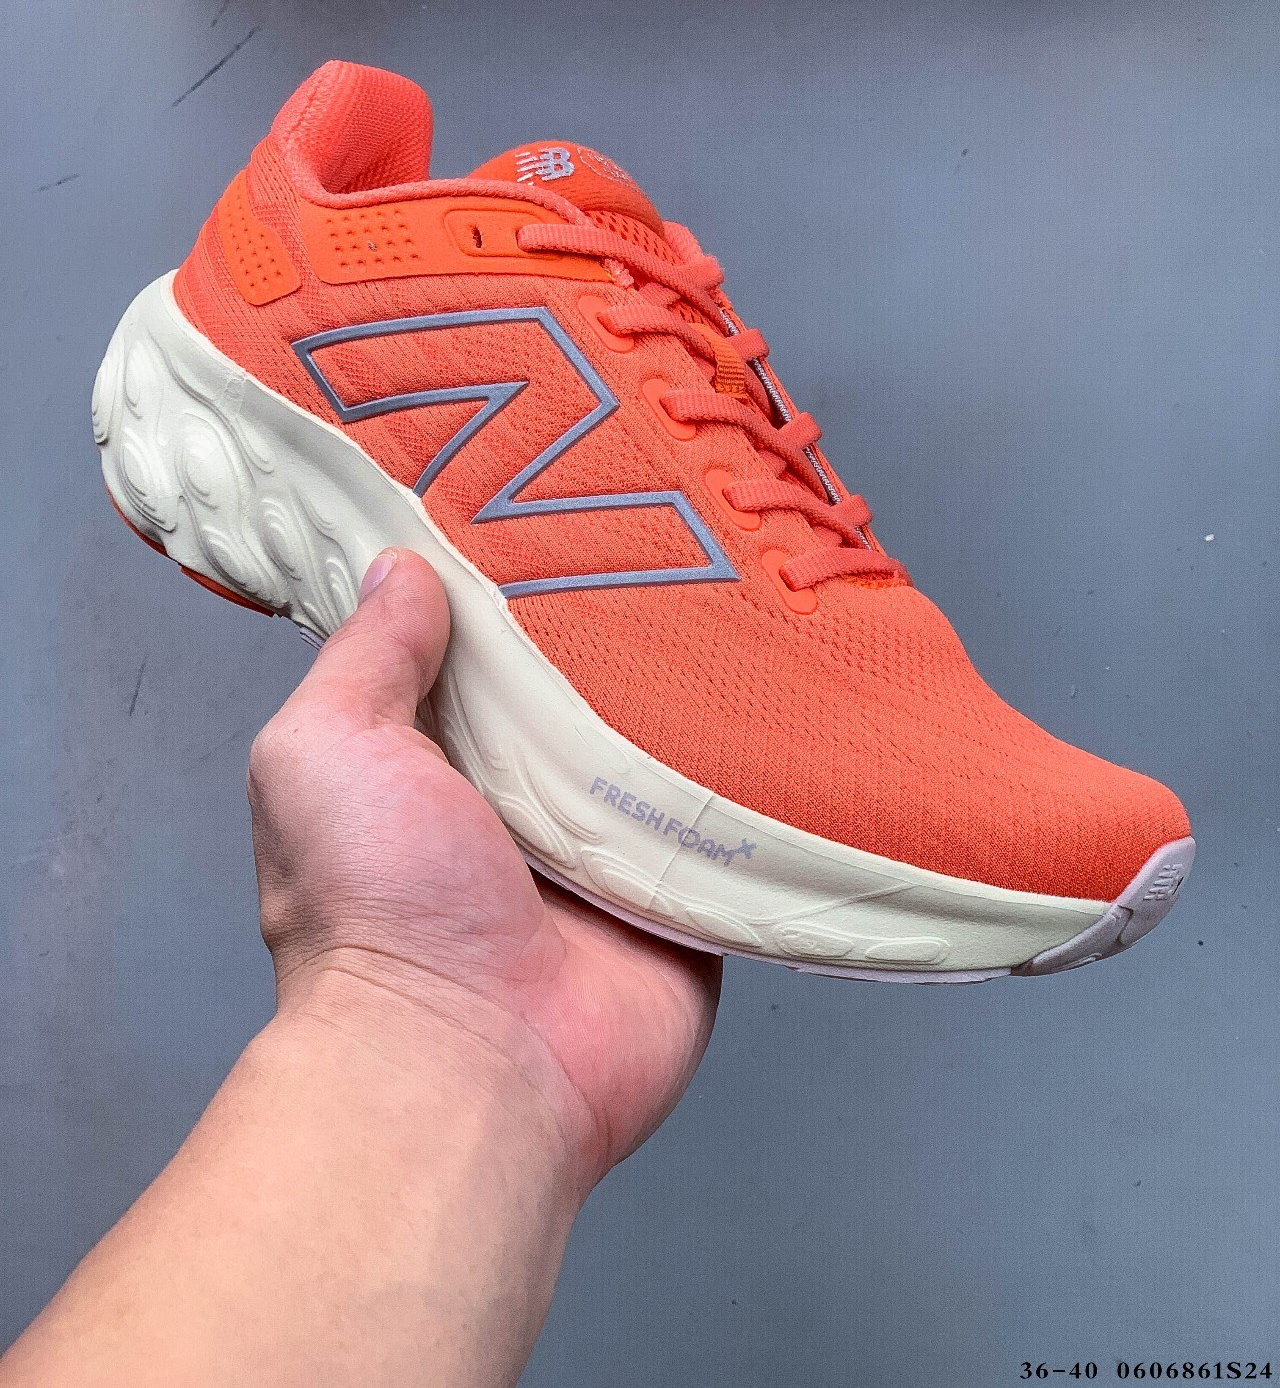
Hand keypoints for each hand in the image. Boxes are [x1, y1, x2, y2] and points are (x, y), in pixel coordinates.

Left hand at [247, 548, 720, 1189]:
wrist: (472, 1063)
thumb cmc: (377, 913)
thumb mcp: (328, 752)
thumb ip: (366, 660)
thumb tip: (401, 570)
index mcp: (432, 768)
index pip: (478, 656)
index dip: (505, 592)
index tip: (553, 511)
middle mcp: (519, 806)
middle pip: (581, 692)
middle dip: (614, 631)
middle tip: (673, 537)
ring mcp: (605, 852)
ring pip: (660, 747)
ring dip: (690, 697)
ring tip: (742, 591)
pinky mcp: (683, 896)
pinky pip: (725, 818)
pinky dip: (750, 775)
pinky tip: (786, 700)